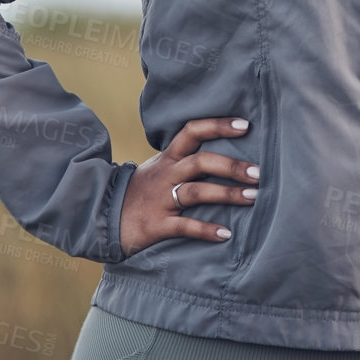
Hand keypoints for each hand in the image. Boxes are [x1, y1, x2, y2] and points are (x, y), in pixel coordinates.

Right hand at [119, 117, 260, 257]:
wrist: (100, 218)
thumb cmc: (140, 192)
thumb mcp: (159, 169)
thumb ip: (185, 160)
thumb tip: (225, 154)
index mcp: (168, 158)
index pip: (193, 131)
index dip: (218, 125)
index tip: (245, 125)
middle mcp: (166, 175)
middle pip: (200, 161)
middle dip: (231, 166)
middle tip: (258, 173)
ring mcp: (160, 200)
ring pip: (196, 191)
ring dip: (226, 194)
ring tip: (252, 198)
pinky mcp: (156, 225)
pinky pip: (184, 226)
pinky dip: (206, 230)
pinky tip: (226, 234)